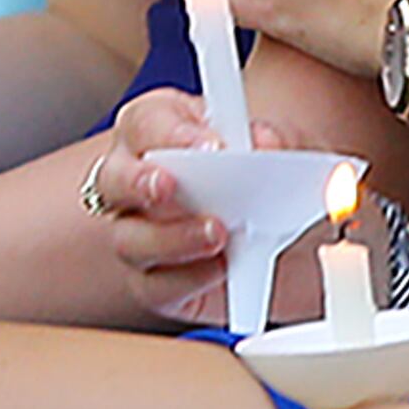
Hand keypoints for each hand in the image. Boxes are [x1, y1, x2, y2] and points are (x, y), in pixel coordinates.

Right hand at [76, 88, 268, 327]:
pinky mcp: (155, 285)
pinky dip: (187, 278)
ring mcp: (139, 236)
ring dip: (170, 237)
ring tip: (217, 234)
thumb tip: (265, 143)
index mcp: (162, 130)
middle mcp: (136, 181)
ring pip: (128, 239)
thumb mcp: (285, 151)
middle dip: (140, 181)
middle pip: (113, 178)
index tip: (211, 146)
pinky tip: (219, 268)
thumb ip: (277, 141)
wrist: (294, 247)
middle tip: (172, 186)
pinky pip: (154, 286)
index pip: (146, 122)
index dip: (171, 133)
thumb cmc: (272, 183)